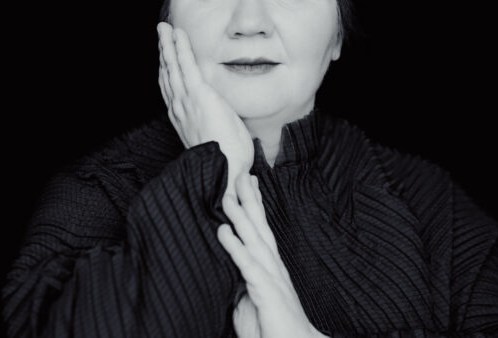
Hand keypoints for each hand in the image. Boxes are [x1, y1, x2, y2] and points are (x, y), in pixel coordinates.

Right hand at [157, 22, 254, 175]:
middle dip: (163, 53)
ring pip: (172, 67)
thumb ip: (213, 129)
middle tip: (160, 35)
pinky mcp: (198, 95)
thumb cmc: (226, 160)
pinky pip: (186, 65)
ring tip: (164, 29)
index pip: (171, 90)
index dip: (167, 71)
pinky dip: (180, 48)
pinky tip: (177, 34)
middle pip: (167, 74)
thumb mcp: (216, 140)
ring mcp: (186, 101)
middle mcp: (179, 108)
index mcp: (183, 119)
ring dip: (167, 45)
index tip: (166, 58)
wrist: (226, 169)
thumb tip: (220, 126)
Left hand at [217, 173, 325, 337]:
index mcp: (270, 268)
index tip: (248, 185)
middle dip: (250, 200)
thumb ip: (242, 287)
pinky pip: (247, 265)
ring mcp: (271, 277)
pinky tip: (223, 231)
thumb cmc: (274, 330)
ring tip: (226, 195)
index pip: (261, 231)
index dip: (254, 207)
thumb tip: (232, 276)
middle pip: (260, 227)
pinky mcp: (266, 292)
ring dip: (239, 216)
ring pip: (253, 239)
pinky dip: (235, 246)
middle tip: (241, 174)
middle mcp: (273, 267)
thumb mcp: (251, 305)